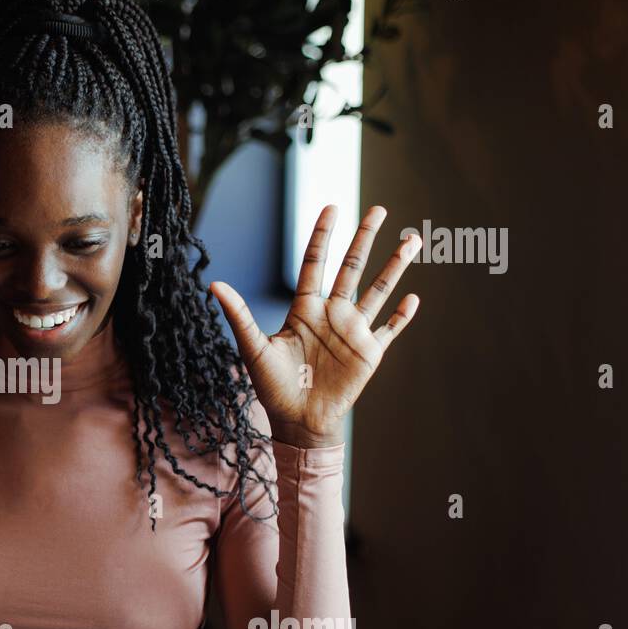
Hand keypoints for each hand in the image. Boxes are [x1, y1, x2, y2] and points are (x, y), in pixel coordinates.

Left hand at [210, 205, 419, 448]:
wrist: (297, 421)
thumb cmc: (272, 386)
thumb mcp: (254, 348)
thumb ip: (239, 315)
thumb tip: (214, 284)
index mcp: (305, 309)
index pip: (315, 263)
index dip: (323, 235)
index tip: (332, 207)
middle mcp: (332, 314)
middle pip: (352, 267)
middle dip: (365, 238)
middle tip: (379, 209)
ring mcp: (353, 332)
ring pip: (378, 290)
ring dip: (395, 266)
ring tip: (413, 239)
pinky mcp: (369, 353)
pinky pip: (390, 329)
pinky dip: (402, 316)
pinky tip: (413, 298)